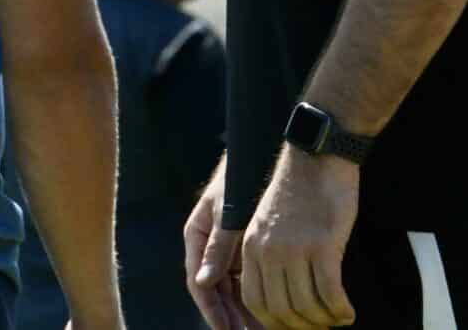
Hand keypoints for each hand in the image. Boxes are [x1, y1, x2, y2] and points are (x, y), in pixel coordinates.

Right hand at [187, 161, 258, 329]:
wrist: (260, 154)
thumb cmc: (239, 178)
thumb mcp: (228, 212)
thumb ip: (218, 246)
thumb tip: (203, 283)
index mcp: (197, 237)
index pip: (199, 283)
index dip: (212, 311)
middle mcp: (208, 247)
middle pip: (215, 291)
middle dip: (229, 317)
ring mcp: (225, 248)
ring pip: (231, 288)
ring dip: (243, 310)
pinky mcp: (242, 247)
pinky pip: (246, 277)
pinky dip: (255, 294)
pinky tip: (270, 310)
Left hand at [238, 148, 358, 327]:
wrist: (317, 156)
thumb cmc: (298, 191)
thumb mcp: (267, 223)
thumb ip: (266, 256)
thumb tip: (279, 296)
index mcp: (251, 247)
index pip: (254, 302)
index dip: (274, 322)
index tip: (292, 327)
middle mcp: (268, 252)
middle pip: (281, 311)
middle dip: (302, 327)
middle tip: (320, 327)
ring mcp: (295, 249)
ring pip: (307, 307)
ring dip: (324, 321)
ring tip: (336, 319)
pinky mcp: (323, 245)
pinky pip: (330, 293)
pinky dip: (340, 309)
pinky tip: (348, 312)